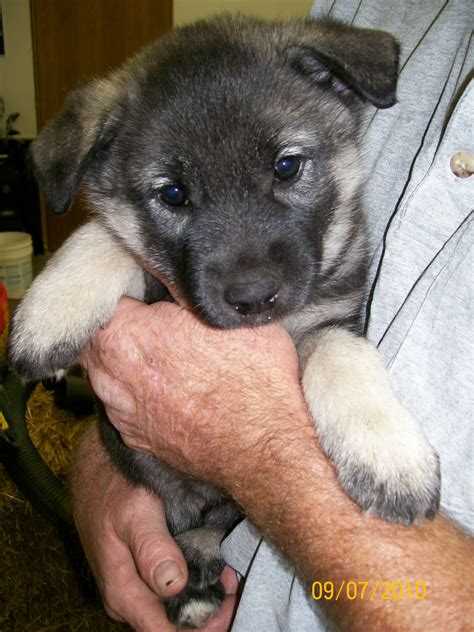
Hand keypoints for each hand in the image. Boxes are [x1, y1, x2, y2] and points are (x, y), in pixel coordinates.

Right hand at [71, 424, 238, 630]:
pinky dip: (193, 583)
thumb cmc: (114, 488)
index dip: (203, 624)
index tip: (230, 598)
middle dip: (208, 610)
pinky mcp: (139, 574)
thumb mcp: (135, 513)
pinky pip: (168, 591)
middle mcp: (126, 599)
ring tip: (227, 571)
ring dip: (202, 597)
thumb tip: (175, 585)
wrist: (95, 470)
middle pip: (172, 624)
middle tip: (233, 579)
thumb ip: (152, 549)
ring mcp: (133, 587)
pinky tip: (212, 566)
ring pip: (172, 608)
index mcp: (123, 593)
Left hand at [81, 297, 308, 489]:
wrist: (263, 445)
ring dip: (120, 363)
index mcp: (129, 333)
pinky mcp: (135, 438)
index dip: (129, 295)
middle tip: (148, 323)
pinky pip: (120, 406)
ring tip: (154, 358)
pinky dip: (133, 395)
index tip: (147, 297)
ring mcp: (121, 410)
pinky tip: (163, 391)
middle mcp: (113, 373)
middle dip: (116, 329)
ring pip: (102, 375)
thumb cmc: (252, 376)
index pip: (105, 300)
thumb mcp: (228, 313)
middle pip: (94, 340)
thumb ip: (188, 292)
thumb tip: (176, 276)